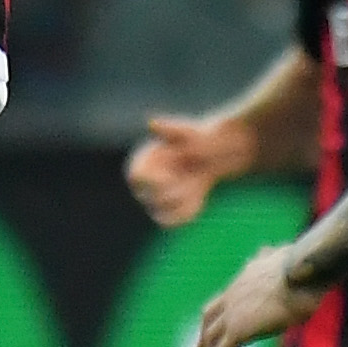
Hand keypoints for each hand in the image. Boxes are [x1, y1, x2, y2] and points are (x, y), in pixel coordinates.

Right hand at [125, 113, 251, 225]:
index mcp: (143, 161)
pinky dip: (186, 212)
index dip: (153, 181)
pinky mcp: (168, 211)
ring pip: (161, 214)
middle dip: (173, 191)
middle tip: (191, 177)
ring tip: (195, 185)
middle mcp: (144, 182)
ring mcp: (155, 199)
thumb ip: (171, 130)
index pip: (135, 178)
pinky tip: (198, 197)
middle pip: (149, 199)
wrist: (212, 155)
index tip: (172, 175)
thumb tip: (152, 124)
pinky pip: (171, 222)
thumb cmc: (199, 139)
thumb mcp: (189, 133)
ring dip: (183, 202)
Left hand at [193, 239, 318, 346]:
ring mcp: (232, 313)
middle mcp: (232, 295)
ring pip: (212, 341)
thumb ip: (273, 258)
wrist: (302, 272)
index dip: (216, 317)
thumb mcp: (284, 258)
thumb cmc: (304, 267)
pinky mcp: (238, 330)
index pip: (221, 301)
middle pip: (209, 320)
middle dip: (205, 338)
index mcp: (243, 280)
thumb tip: (275, 249)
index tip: (214, 330)